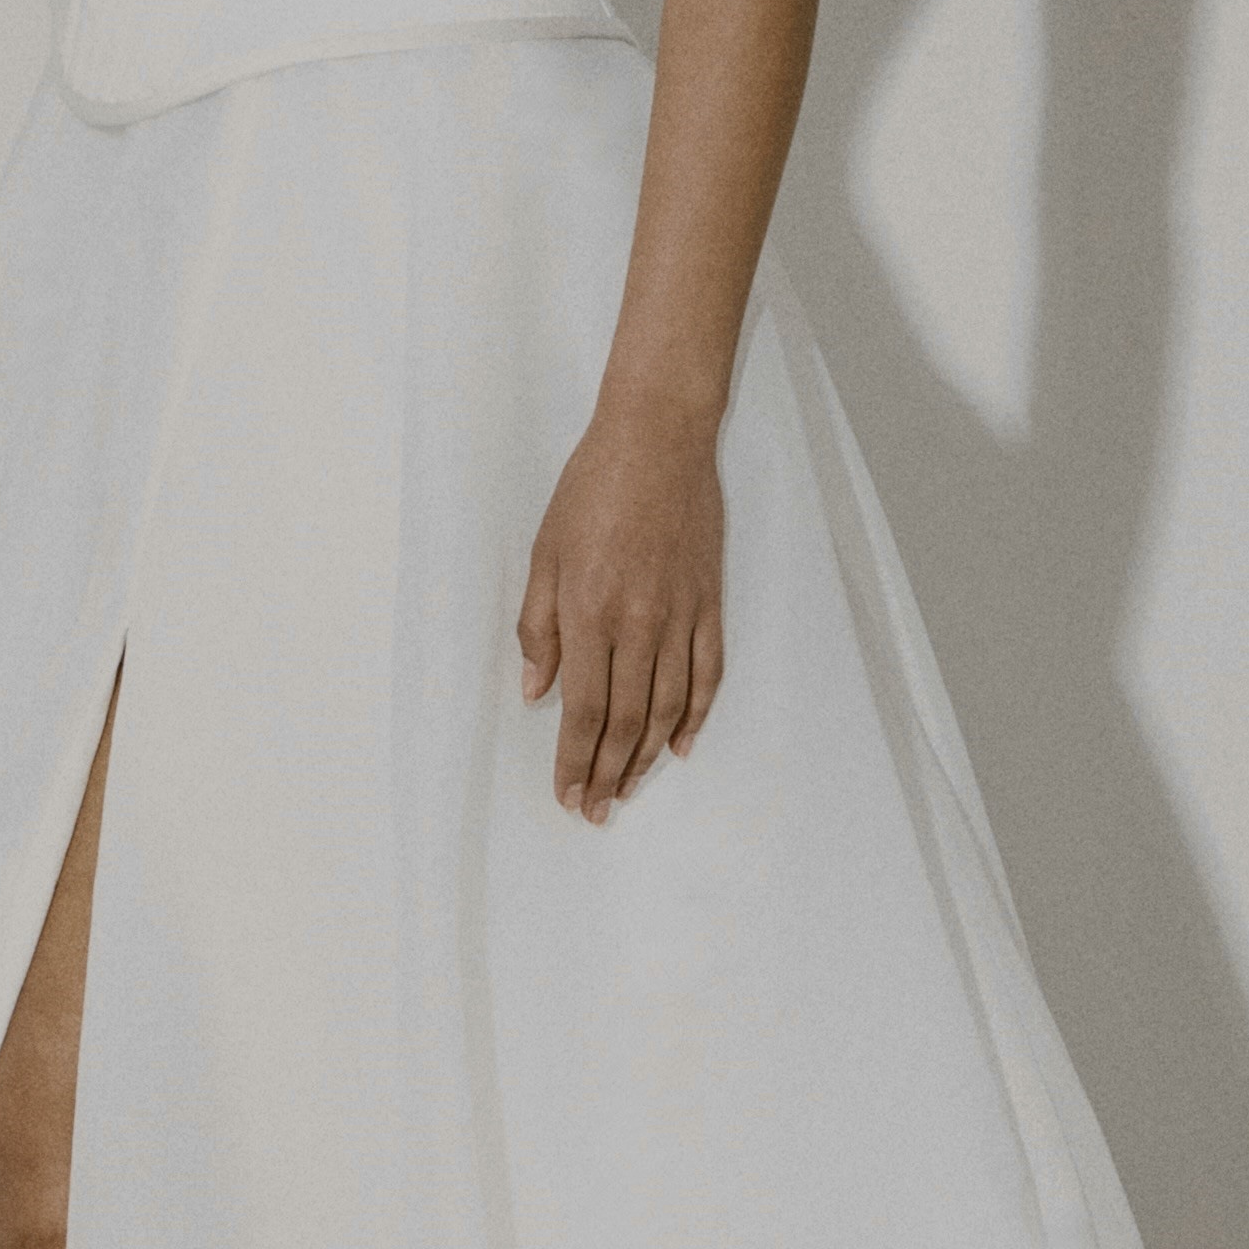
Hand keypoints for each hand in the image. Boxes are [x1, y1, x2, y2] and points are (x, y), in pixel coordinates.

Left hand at [516, 393, 725, 819]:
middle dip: (607, 772)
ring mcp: (681, 615)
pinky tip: (680, 744)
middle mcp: (638, 623)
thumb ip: (539, 628)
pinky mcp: (710, 602)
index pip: (584, 709)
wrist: (658, 439)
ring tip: (627, 787)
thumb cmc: (592, 489)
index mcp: (590, 613)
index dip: (574, 760)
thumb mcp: (544, 554)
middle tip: (596, 809)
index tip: (567, 794)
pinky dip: (695, 715)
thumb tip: (538, 692)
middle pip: (626, 720)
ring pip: (667, 707)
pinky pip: (707, 673)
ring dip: (646, 756)